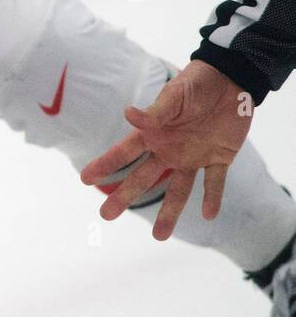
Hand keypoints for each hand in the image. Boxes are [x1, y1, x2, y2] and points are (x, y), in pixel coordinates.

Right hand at [80, 60, 252, 238]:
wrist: (231, 79)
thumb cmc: (197, 83)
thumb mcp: (175, 95)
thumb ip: (155, 111)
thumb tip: (128, 115)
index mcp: (153, 134)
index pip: (124, 153)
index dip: (104, 165)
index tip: (85, 179)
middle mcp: (168, 150)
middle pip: (143, 178)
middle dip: (124, 196)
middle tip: (105, 215)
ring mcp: (193, 157)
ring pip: (178, 190)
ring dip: (170, 212)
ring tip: (159, 236)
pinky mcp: (219, 158)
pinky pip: (214, 182)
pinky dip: (213, 197)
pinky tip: (209, 215)